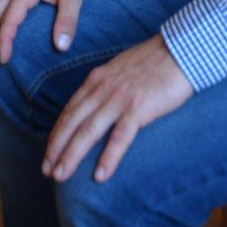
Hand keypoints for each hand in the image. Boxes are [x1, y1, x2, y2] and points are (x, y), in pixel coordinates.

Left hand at [43, 35, 192, 183]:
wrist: (180, 50)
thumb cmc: (154, 61)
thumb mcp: (120, 70)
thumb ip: (106, 86)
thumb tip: (95, 105)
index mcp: (97, 79)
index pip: (70, 111)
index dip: (56, 134)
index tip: (48, 153)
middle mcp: (103, 88)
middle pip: (73, 122)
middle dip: (56, 149)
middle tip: (46, 171)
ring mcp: (120, 98)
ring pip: (88, 131)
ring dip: (71, 155)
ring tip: (61, 176)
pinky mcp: (139, 107)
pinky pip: (120, 136)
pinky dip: (108, 157)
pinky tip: (100, 175)